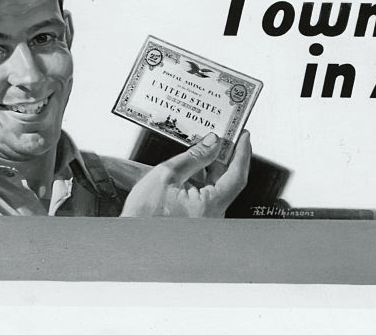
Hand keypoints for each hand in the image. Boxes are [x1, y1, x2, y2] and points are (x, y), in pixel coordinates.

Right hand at [120, 130, 251, 217]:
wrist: (132, 239)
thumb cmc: (143, 215)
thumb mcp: (167, 176)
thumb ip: (193, 157)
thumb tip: (211, 143)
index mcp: (210, 206)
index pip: (237, 175)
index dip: (242, 153)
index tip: (243, 136)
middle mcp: (213, 215)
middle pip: (228, 180)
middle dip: (226, 156)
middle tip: (224, 135)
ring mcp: (206, 218)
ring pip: (217, 186)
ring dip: (213, 166)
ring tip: (206, 146)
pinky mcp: (198, 219)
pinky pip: (207, 194)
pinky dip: (204, 178)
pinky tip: (194, 165)